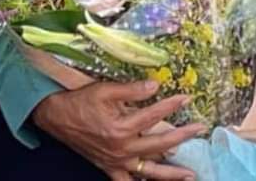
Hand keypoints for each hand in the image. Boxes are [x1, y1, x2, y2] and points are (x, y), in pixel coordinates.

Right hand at [31, 80, 205, 180]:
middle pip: (159, 145)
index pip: (154, 116)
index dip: (172, 105)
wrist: (55, 117)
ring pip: (148, 172)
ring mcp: (115, 161)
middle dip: (182, 137)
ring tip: (190, 174)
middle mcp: (121, 149)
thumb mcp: (105, 90)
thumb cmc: (81, 102)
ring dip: (170, 174)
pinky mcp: (108, 168)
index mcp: (121, 128)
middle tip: (200, 129)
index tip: (187, 97)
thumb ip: (132, 90)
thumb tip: (155, 85)